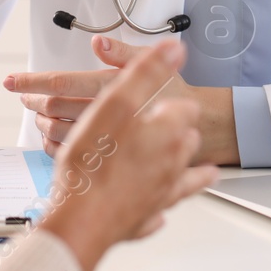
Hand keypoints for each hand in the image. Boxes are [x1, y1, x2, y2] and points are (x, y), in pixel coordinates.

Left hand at [5, 35, 239, 164]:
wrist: (196, 135)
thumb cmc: (175, 97)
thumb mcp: (156, 64)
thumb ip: (123, 53)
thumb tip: (99, 41)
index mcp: (110, 91)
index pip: (61, 83)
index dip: (33, 81)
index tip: (13, 81)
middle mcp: (103, 118)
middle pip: (53, 108)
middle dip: (34, 100)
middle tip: (24, 95)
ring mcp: (101, 143)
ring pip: (56, 132)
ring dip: (42, 122)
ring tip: (39, 113)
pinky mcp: (104, 160)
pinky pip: (69, 154)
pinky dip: (54, 144)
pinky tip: (53, 138)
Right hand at [36, 40, 218, 270]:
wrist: (83, 220)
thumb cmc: (95, 166)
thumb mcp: (116, 104)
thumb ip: (144, 72)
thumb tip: (172, 49)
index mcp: (169, 131)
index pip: (186, 108)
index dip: (174, 99)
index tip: (167, 97)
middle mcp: (173, 162)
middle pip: (185, 139)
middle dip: (175, 129)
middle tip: (163, 121)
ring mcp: (164, 191)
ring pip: (183, 172)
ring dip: (183, 163)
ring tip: (184, 157)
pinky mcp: (150, 213)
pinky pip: (167, 204)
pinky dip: (167, 198)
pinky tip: (163, 204)